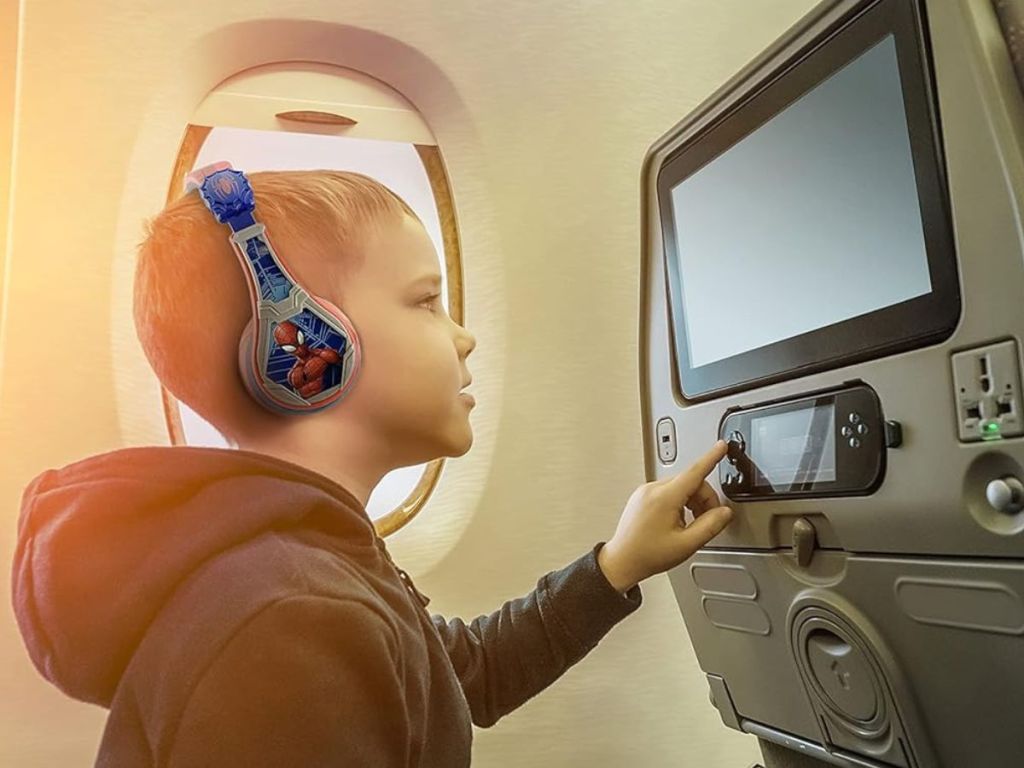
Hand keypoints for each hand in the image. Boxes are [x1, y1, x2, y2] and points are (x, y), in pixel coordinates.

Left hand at [598, 440, 732, 593]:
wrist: (622, 561)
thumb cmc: (648, 554)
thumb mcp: (686, 544)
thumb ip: (710, 526)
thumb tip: (725, 512)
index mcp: (664, 498)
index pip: (695, 471)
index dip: (712, 458)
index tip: (721, 446)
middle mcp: (653, 489)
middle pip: (690, 483)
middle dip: (704, 500)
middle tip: (707, 521)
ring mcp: (645, 492)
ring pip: (680, 487)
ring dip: (692, 502)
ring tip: (690, 525)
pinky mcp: (642, 496)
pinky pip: (668, 491)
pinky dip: (679, 503)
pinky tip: (678, 521)